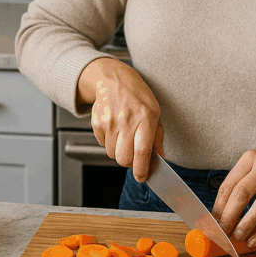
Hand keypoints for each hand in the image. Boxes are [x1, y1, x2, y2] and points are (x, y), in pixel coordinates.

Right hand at [78, 58, 164, 181]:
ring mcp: (110, 121)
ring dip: (118, 151)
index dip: (142, 169)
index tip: (142, 177)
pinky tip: (114, 128)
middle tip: (133, 155)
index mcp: (146, 118)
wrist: (114, 79)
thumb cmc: (138, 97)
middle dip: (129, 163)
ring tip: (123, 136)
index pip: (142, 152)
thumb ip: (157, 137)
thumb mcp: (155, 112)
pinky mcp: (97, 122)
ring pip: (111, 154)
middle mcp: (127, 120)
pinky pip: (101, 144)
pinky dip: (108, 142)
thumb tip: (158, 157)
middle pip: (123, 158)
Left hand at [211, 148, 255, 247]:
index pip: (228, 185)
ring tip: (238, 236)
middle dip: (229, 216)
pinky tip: (255, 239)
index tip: (212, 222)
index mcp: (251, 158)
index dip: (219, 206)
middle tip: (222, 231)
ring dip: (246, 224)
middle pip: (242, 193)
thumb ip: (240, 185)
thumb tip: (221, 215)